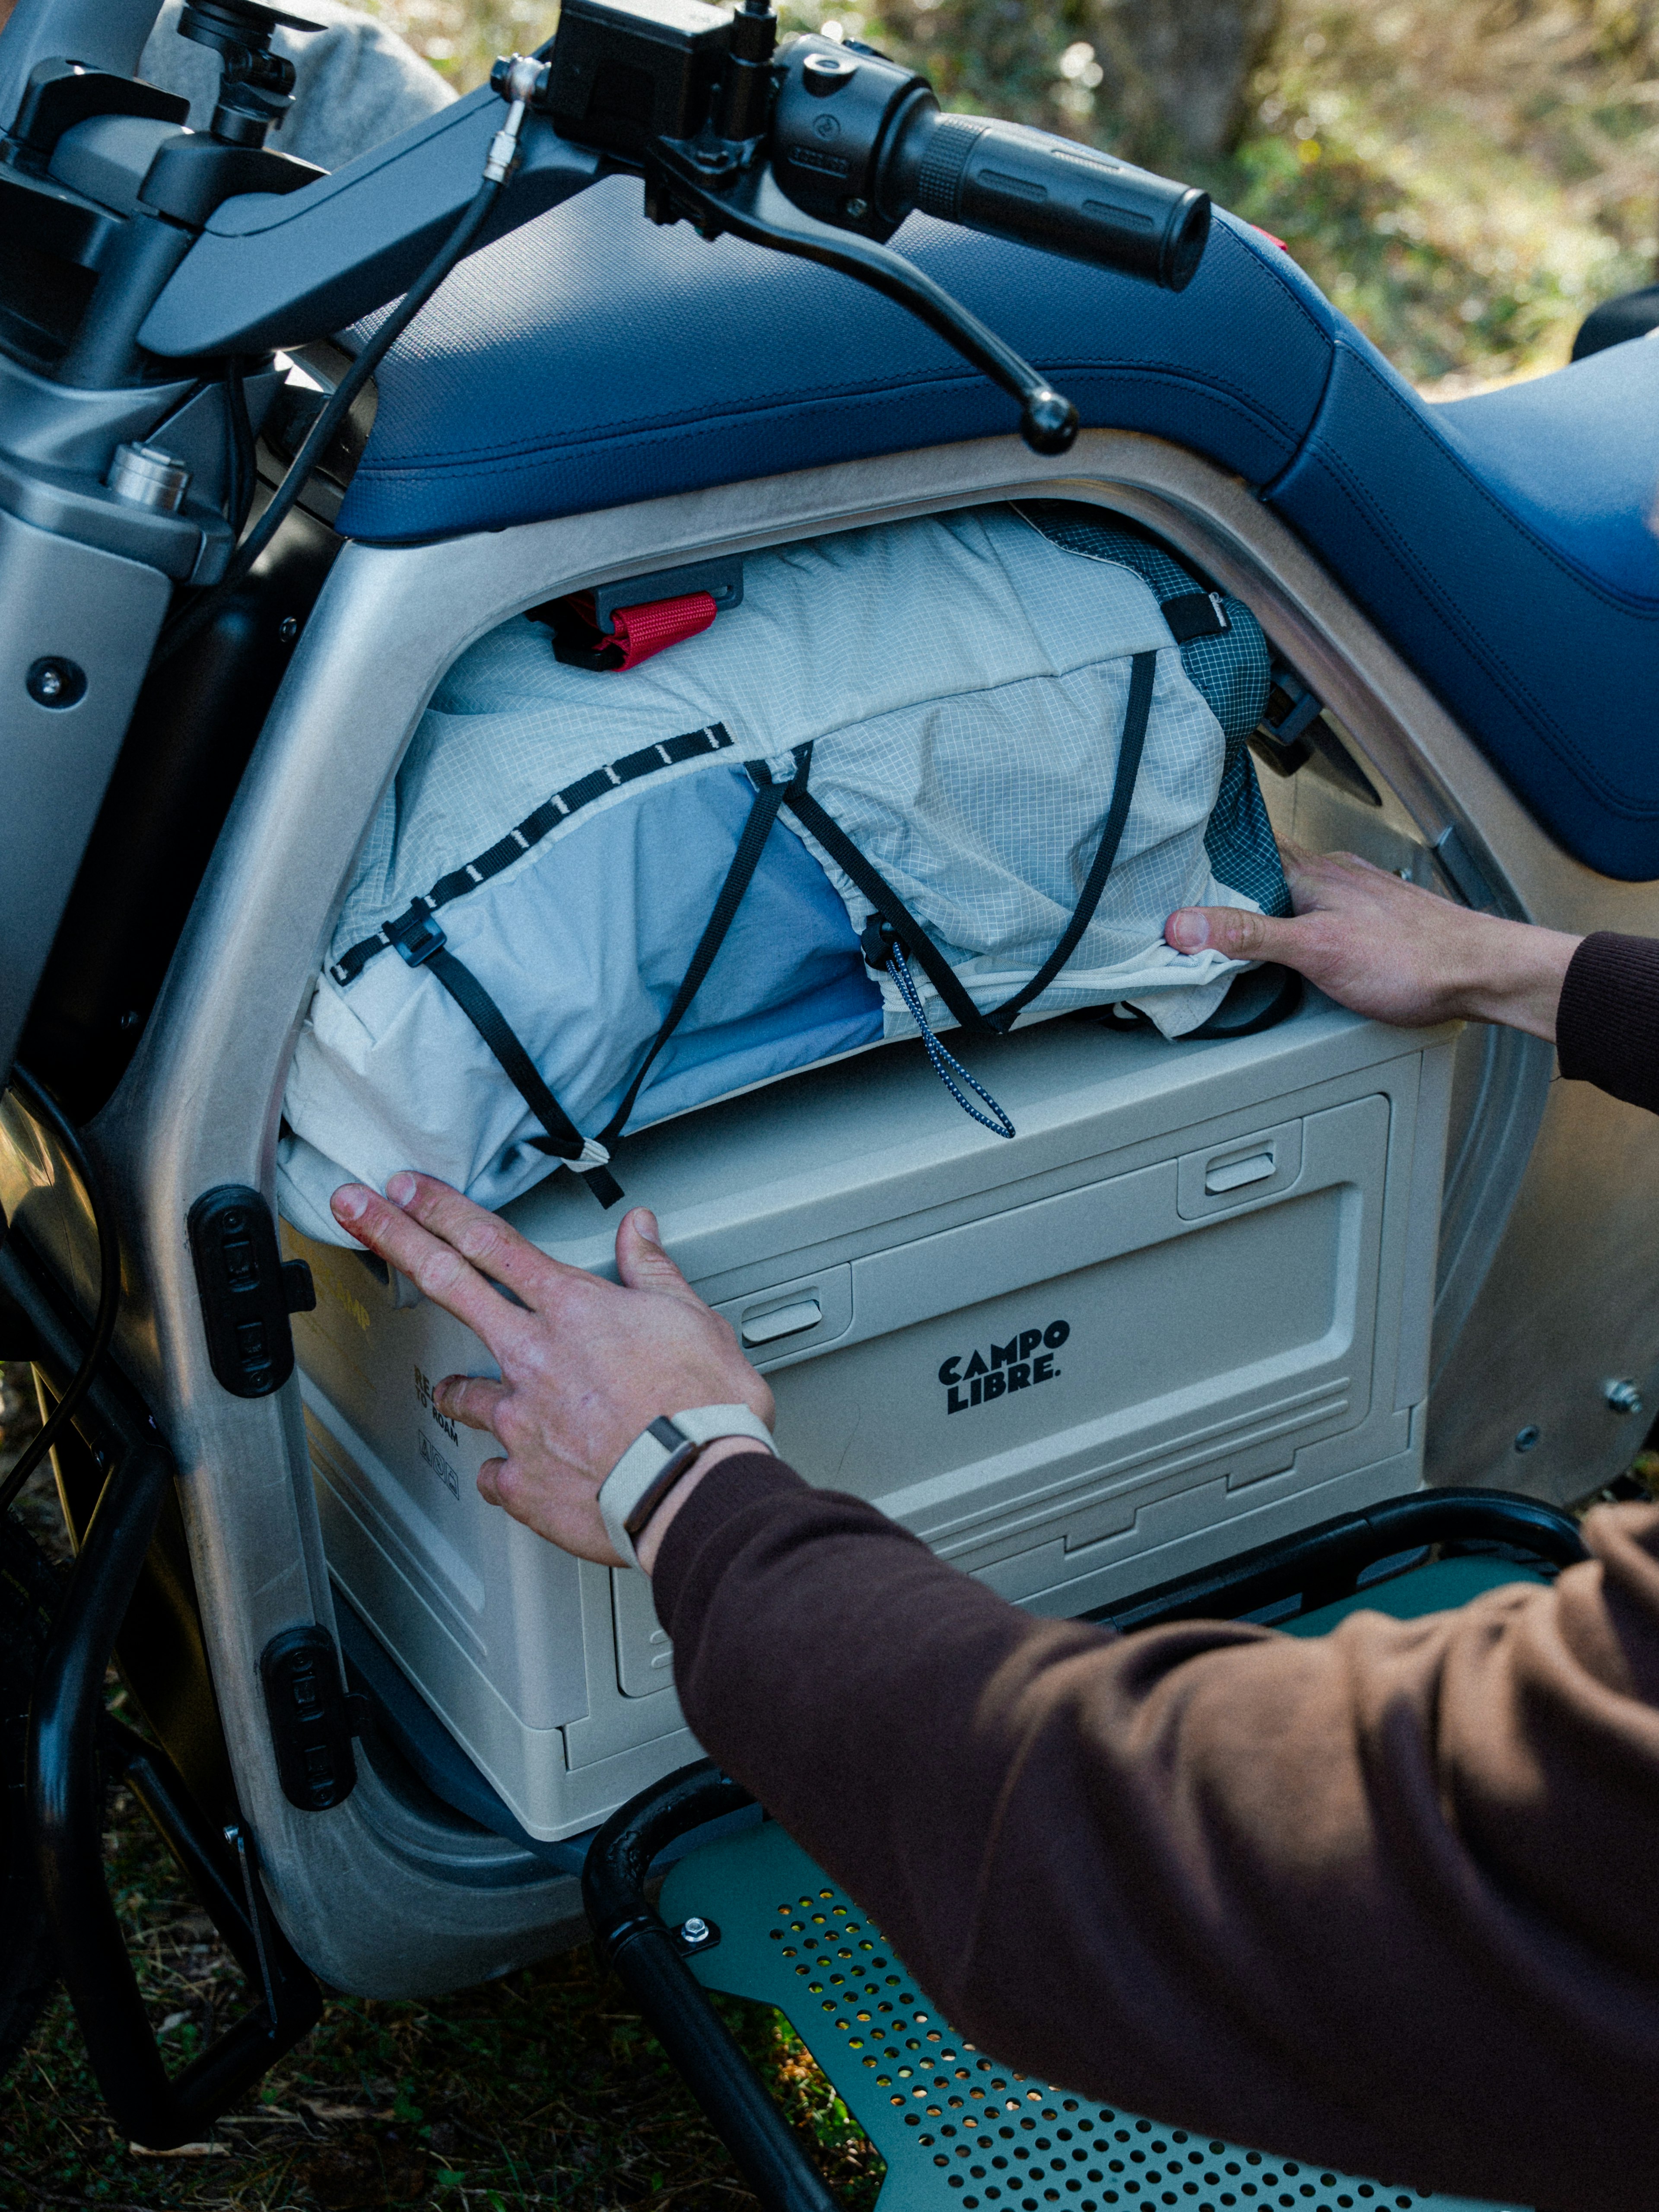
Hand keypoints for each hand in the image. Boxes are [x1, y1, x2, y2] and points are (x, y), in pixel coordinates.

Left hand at [329, 1174, 772, 1569]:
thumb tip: (640, 1229)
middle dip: (392, 1237)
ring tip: (452, 1394)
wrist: (698, 1489)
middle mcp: (534, 1356)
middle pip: (446, 1282)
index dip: (441, 1208)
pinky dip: (504, 1472)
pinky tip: (517, 1474)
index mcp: (574, 1310)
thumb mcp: (694, 1320)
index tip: (404, 1187)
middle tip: (352, 1208)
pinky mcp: (522, 1480)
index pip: (493, 1241)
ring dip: (456, 1391)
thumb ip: (654, 1272)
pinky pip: (495, 1474)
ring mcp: (521, 1418)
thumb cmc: (704, 1410)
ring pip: (462, 1394)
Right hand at [1165, 842, 1579, 1041]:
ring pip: (1298, 885)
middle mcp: (1336, 876)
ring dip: (1267, 895)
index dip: (1213, 850)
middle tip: (1193, 885)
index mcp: (1313, 875)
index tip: (1178, 851)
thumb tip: (1185, 923)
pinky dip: (1299, 914)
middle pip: (1270, 868)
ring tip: (1235, 910)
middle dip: (1233, 876)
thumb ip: (1250, 936)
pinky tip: (1299, 932)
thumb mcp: (1315, 951)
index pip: (1250, 849)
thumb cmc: (1413, 960)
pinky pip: (1324, 905)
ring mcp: (1360, 895)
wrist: (1483, 972)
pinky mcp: (1378, 918)